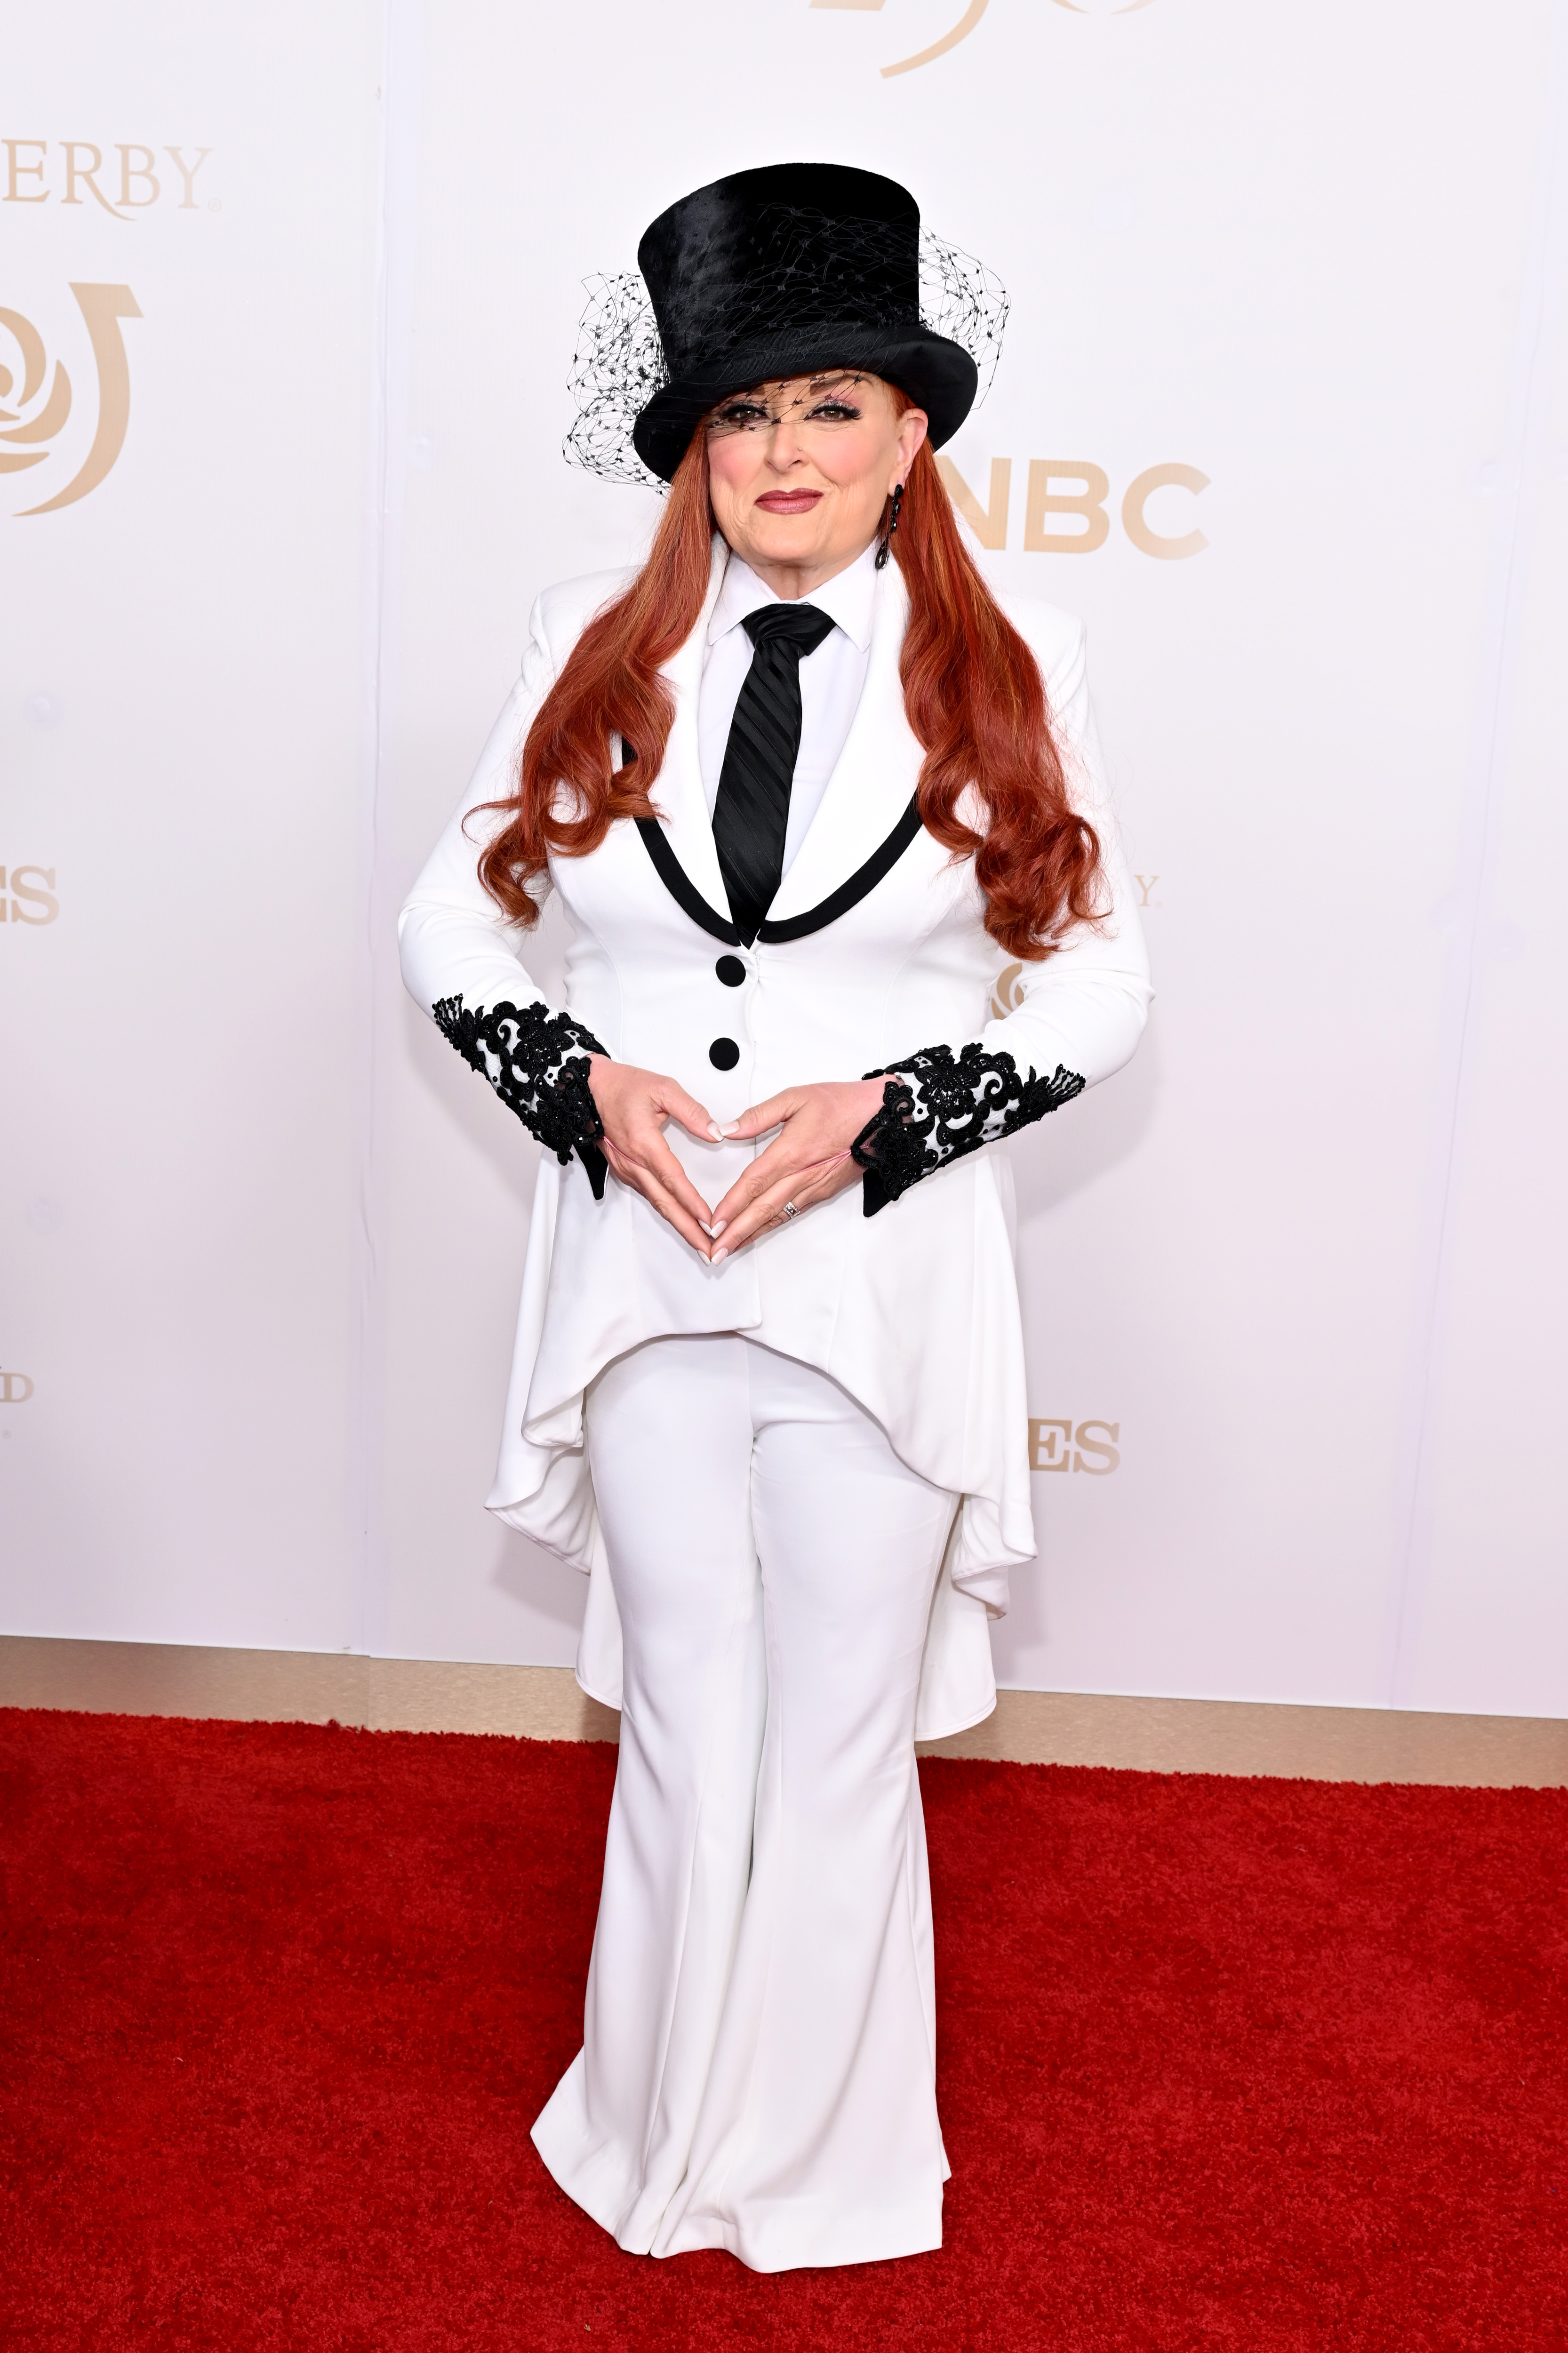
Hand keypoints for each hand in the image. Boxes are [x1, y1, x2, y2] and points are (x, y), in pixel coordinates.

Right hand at [587, 1057, 721, 1257]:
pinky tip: (681, 1222)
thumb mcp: (663, 1088)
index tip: (708, 1220)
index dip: (691, 1201)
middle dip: (688, 1229)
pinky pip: (650, 1196)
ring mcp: (627, 1170)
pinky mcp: (626, 1171)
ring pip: (656, 1203)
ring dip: (679, 1224)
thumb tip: (716, 1132)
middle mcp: (633, 1162)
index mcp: (643, 1143)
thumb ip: (692, 1111)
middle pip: (664, 1203)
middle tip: (709, 1250)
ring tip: (700, 1243)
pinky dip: (667, 1212)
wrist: (589, 1089)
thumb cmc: (622, 1087)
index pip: (672, 1179)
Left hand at [707, 1077, 889, 1260]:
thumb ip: (758, 1116)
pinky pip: (792, 1213)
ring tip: (730, 1249)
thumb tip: (727, 1129)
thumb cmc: (842, 1105)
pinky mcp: (823, 1192)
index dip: (732, 1206)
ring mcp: (814, 1188)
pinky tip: (759, 1232)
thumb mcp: (796, 1098)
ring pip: (777, 1216)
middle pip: (762, 1209)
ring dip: (752, 1234)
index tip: (713, 1223)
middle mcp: (802, 1176)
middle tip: (715, 1252)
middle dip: (736, 1233)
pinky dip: (772, 1225)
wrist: (882, 1118)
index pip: (754, 1184)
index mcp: (791, 1152)